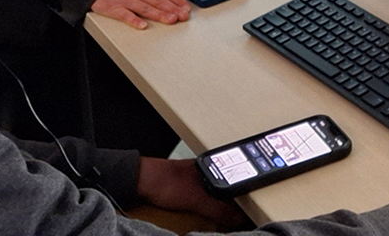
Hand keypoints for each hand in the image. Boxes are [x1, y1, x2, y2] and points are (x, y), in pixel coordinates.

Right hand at [91, 0, 189, 30]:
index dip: (176, 0)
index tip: (185, 8)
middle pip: (157, 0)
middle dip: (171, 8)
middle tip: (182, 16)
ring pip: (145, 7)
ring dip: (159, 14)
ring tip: (170, 20)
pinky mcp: (114, 8)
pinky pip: (125, 15)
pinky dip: (134, 20)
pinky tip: (143, 26)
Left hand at [135, 157, 251, 229]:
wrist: (139, 181)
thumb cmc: (165, 181)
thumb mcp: (196, 200)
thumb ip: (219, 209)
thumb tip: (238, 218)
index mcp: (214, 168)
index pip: (236, 185)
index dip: (244, 201)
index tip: (249, 215)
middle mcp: (207, 172)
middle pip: (227, 192)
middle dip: (234, 207)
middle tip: (239, 221)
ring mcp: (196, 180)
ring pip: (216, 196)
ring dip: (221, 209)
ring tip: (226, 222)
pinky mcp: (186, 188)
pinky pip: (204, 200)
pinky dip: (209, 210)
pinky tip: (207, 217)